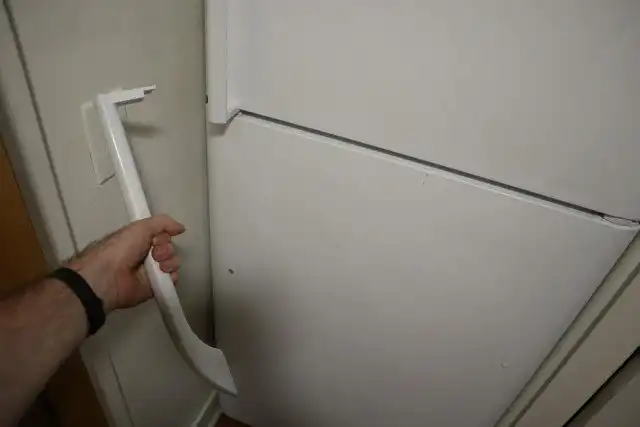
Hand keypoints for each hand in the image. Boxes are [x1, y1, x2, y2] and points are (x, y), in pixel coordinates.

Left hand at [66, 215, 184, 312]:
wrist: (108, 276)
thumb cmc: (121, 249)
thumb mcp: (140, 227)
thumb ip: (163, 223)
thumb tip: (181, 228)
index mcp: (140, 241)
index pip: (162, 235)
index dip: (163, 235)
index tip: (156, 239)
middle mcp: (146, 255)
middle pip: (169, 248)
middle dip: (166, 248)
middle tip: (155, 254)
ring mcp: (152, 272)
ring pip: (173, 262)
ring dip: (169, 261)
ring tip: (158, 265)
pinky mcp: (156, 287)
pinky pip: (172, 279)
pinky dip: (171, 275)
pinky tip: (162, 274)